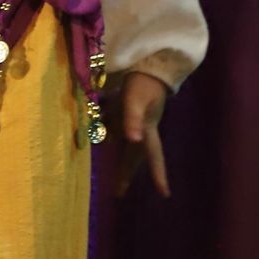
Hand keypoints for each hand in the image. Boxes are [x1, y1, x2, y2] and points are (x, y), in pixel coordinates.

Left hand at [107, 71, 171, 197]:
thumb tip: (132, 140)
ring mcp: (132, 122)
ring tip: (106, 167)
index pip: (153, 157)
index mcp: (147, 130)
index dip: (158, 175)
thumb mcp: (135, 101)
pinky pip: (112, 127)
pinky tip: (94, 131)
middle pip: (132, 156)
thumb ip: (132, 119)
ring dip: (114, 156)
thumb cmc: (143, 83)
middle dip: (125, 174)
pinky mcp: (124, 113)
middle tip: (118, 193)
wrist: (146, 65)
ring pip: (121, 144)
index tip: (165, 194)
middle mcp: (140, 130)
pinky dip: (104, 130)